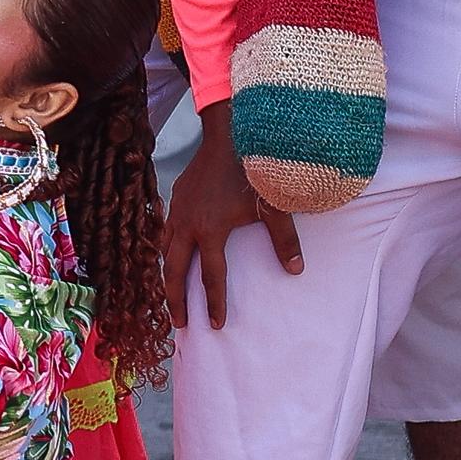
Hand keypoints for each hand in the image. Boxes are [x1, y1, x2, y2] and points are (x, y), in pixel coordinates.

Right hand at [162, 106, 301, 332]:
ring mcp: (179, 209)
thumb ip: (284, 240)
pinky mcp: (177, 196)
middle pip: (175, 271)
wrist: (229, 133)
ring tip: (171, 293)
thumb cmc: (252, 169)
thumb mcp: (273, 207)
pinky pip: (166, 230)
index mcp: (210, 231)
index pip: (211, 277)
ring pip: (165, 250)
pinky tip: (172, 252)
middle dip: (176, 299)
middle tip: (180, 323)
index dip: (214, 303)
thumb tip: (296, 270)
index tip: (215, 325)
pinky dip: (167, 247)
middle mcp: (188, 224)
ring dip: (168, 274)